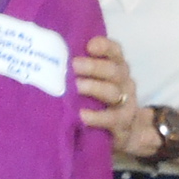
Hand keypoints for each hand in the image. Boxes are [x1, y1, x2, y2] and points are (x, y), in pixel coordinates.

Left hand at [75, 36, 144, 151]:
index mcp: (117, 67)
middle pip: (114, 70)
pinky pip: (112, 118)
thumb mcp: (93, 82)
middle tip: (74, 65)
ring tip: (76, 87)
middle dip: (94, 66)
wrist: (126, 132)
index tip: (89, 46)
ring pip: (113, 92)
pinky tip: (82, 115)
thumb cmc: (100, 101)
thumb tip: (52, 57)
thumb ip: (80, 70)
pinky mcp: (123, 123)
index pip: (115, 51)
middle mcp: (124, 82)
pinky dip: (97, 117)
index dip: (104, 46)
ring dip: (94, 87)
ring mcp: (126, 102)